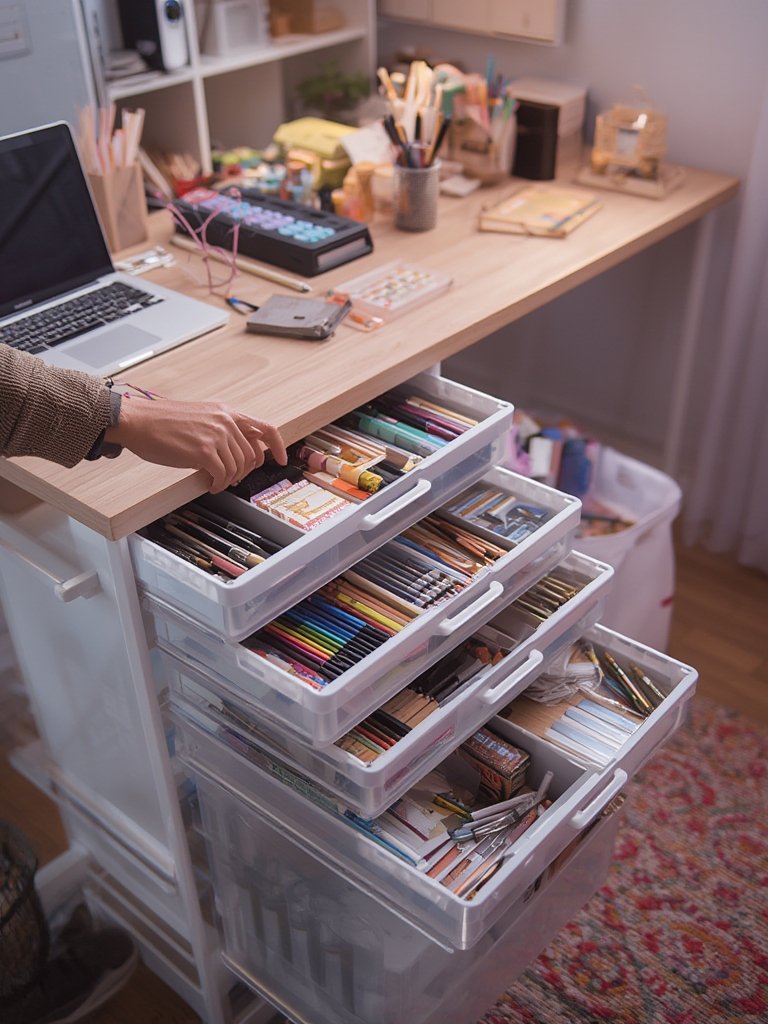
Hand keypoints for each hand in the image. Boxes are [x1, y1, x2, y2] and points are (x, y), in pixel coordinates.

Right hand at [105, 396, 287, 492]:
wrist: (138, 421)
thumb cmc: (162, 422)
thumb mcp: (200, 417)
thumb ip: (220, 430)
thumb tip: (233, 453)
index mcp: (226, 412)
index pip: (264, 428)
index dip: (277, 446)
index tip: (279, 458)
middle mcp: (225, 421)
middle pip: (252, 455)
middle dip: (245, 472)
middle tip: (232, 478)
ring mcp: (216, 436)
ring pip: (238, 467)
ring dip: (229, 480)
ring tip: (217, 482)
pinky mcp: (203, 451)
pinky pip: (223, 475)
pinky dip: (219, 484)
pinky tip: (211, 484)